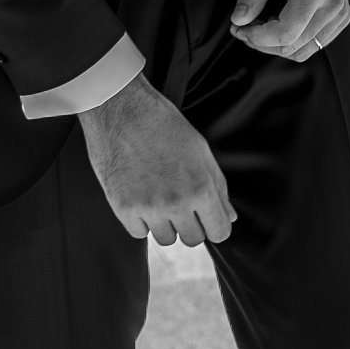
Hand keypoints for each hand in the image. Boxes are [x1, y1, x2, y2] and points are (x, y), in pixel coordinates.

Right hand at [78, 70, 234, 246]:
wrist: (120, 108)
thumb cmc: (162, 123)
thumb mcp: (200, 149)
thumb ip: (217, 186)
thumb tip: (229, 216)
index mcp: (200, 187)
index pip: (219, 233)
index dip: (214, 225)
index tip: (206, 218)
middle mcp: (176, 202)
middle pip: (193, 240)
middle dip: (190, 224)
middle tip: (180, 201)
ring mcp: (148, 207)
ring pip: (165, 239)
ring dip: (164, 223)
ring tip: (157, 195)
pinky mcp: (122, 207)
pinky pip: (138, 233)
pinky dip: (140, 220)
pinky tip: (139, 196)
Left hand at [230, 0, 349, 60]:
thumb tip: (238, 21)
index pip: (284, 35)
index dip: (256, 37)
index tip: (237, 27)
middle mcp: (333, 7)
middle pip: (293, 47)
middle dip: (262, 42)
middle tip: (242, 25)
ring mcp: (341, 14)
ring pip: (304, 50)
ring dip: (276, 44)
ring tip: (258, 23)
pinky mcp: (342, 17)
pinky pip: (315, 42)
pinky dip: (293, 40)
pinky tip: (278, 21)